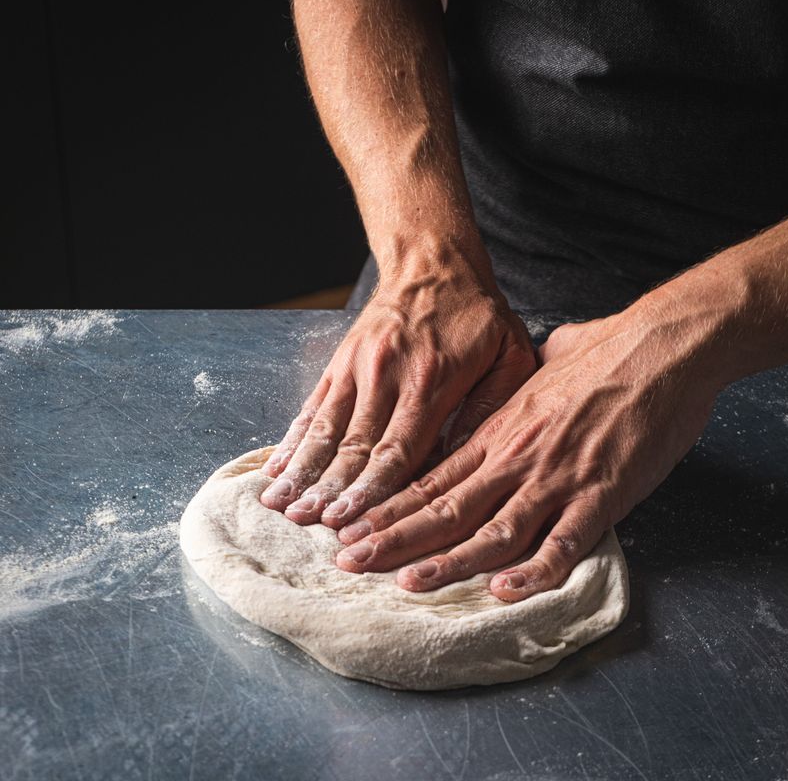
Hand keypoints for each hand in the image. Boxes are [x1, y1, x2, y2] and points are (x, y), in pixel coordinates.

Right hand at [260, 261, 535, 526]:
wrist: (434, 263)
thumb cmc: (477, 316)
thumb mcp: (508, 355)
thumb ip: (489, 408)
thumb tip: (464, 461)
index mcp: (430, 381)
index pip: (396, 450)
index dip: (371, 491)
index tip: (348, 522)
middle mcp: (386, 375)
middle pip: (353, 445)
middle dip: (329, 489)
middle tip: (305, 525)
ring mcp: (357, 367)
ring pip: (325, 428)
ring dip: (302, 469)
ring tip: (279, 504)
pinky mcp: (340, 361)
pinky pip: (313, 405)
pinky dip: (294, 438)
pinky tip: (277, 466)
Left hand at [334, 307, 721, 600]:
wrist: (659, 347)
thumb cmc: (603, 352)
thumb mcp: (540, 367)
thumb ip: (515, 386)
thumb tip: (509, 383)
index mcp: (498, 431)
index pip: (431, 478)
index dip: (390, 508)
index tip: (354, 527)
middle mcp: (515, 458)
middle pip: (444, 507)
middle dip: (394, 538)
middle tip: (349, 561)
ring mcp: (555, 478)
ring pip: (491, 530)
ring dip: (447, 561)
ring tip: (406, 583)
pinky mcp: (600, 494)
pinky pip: (562, 542)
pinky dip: (534, 570)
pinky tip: (505, 591)